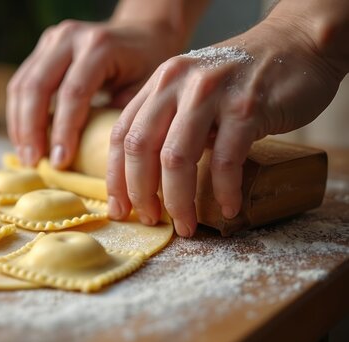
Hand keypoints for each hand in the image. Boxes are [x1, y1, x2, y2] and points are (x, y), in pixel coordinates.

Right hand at [7, 19, 181, 167]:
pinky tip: (24, 139)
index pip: (72, 92)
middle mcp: (71, 37)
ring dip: (19, 125)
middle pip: (38, 86)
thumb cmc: (146, 68)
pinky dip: (18, 115)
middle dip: (32, 130)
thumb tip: (95, 158)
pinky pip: (20, 83)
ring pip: (22, 85)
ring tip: (27, 156)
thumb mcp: (143, 92)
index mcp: (100, 46)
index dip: (63, 131)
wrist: (141, 35)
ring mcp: (52, 40)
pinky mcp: (41, 48)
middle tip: (34, 162)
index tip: (59, 162)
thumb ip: (119, 118)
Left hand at [106, 18, 345, 236]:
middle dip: (140, 193)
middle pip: (140, 147)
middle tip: (149, 220)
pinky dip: (224, 190)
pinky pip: (225, 160)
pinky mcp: (247, 107)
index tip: (119, 208)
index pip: (121, 134)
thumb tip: (144, 173)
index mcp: (159, 82)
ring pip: (176, 159)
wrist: (298, 44)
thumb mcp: (193, 86)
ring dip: (177, 201)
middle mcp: (177, 84)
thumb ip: (168, 116)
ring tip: (185, 225)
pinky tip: (228, 208)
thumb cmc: (243, 77)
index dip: (116, 177)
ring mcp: (211, 93)